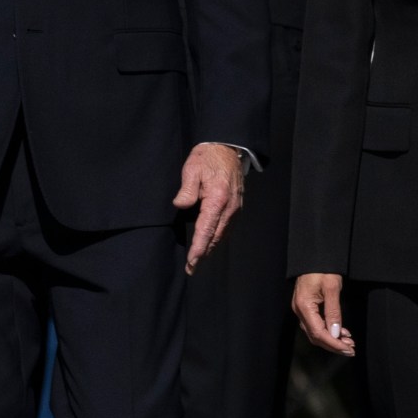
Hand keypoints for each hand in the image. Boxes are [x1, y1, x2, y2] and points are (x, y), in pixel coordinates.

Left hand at [173, 143, 244, 272]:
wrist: (227, 149)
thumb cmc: (207, 158)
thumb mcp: (192, 168)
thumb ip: (187, 189)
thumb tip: (181, 205)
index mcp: (218, 199)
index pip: (206, 230)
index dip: (199, 248)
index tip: (192, 262)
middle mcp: (230, 207)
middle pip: (216, 237)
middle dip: (204, 253)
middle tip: (192, 268)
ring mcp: (236, 208)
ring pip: (223, 234)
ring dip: (211, 247)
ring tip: (199, 259)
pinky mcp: (237, 206)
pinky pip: (227, 227)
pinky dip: (218, 237)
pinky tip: (210, 242)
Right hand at [293, 272, 352, 355]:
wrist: (314, 256)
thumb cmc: (323, 268)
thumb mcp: (332, 288)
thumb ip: (334, 312)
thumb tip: (335, 333)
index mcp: (304, 306)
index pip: (318, 333)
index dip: (334, 344)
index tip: (348, 349)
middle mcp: (299, 310)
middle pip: (315, 336)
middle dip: (334, 345)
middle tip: (351, 350)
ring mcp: (301, 309)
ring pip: (316, 332)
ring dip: (332, 339)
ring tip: (349, 343)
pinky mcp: (306, 307)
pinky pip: (316, 324)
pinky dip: (329, 330)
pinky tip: (342, 333)